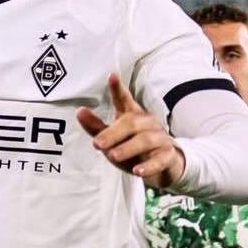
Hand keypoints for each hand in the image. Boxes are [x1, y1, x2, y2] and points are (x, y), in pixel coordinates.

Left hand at [77, 73, 184, 189]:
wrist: (164, 165)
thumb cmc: (133, 148)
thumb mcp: (112, 138)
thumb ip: (96, 127)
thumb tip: (79, 111)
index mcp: (132, 115)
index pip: (124, 100)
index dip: (118, 89)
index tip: (111, 76)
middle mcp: (147, 123)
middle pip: (131, 123)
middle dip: (113, 133)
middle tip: (97, 144)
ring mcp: (159, 138)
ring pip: (145, 140)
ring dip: (128, 148)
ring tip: (113, 155)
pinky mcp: (167, 155)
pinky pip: (159, 159)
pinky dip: (149, 165)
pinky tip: (138, 171)